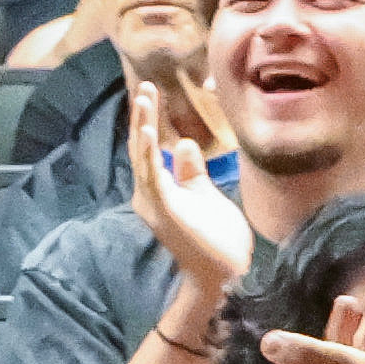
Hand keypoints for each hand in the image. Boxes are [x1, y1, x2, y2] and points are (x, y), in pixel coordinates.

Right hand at [123, 80, 254, 296]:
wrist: (224, 277)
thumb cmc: (216, 240)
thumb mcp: (204, 195)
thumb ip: (191, 171)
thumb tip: (182, 142)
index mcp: (158, 190)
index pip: (148, 148)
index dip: (147, 120)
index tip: (151, 92)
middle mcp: (149, 196)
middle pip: (140, 148)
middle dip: (142, 116)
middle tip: (145, 85)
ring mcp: (154, 204)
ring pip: (143, 157)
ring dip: (143, 126)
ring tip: (144, 98)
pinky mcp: (165, 211)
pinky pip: (153, 177)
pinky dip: (149, 153)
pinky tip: (150, 131)